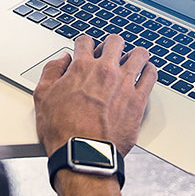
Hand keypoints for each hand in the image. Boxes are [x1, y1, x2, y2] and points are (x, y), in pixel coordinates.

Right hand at [33, 33, 156, 157]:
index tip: (86, 50)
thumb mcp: (42, 96)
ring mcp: (125, 84)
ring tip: (131, 60)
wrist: (84, 154)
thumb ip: (52, 71)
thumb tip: (62, 60)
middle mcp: (105, 71)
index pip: (86, 40)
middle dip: (111, 44)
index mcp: (81, 67)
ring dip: (134, 54)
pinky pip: (151, 76)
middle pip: (115, 41)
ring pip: (138, 54)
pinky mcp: (139, 100)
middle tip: (110, 53)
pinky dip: (149, 71)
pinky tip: (145, 73)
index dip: (84, 44)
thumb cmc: (62, 130)